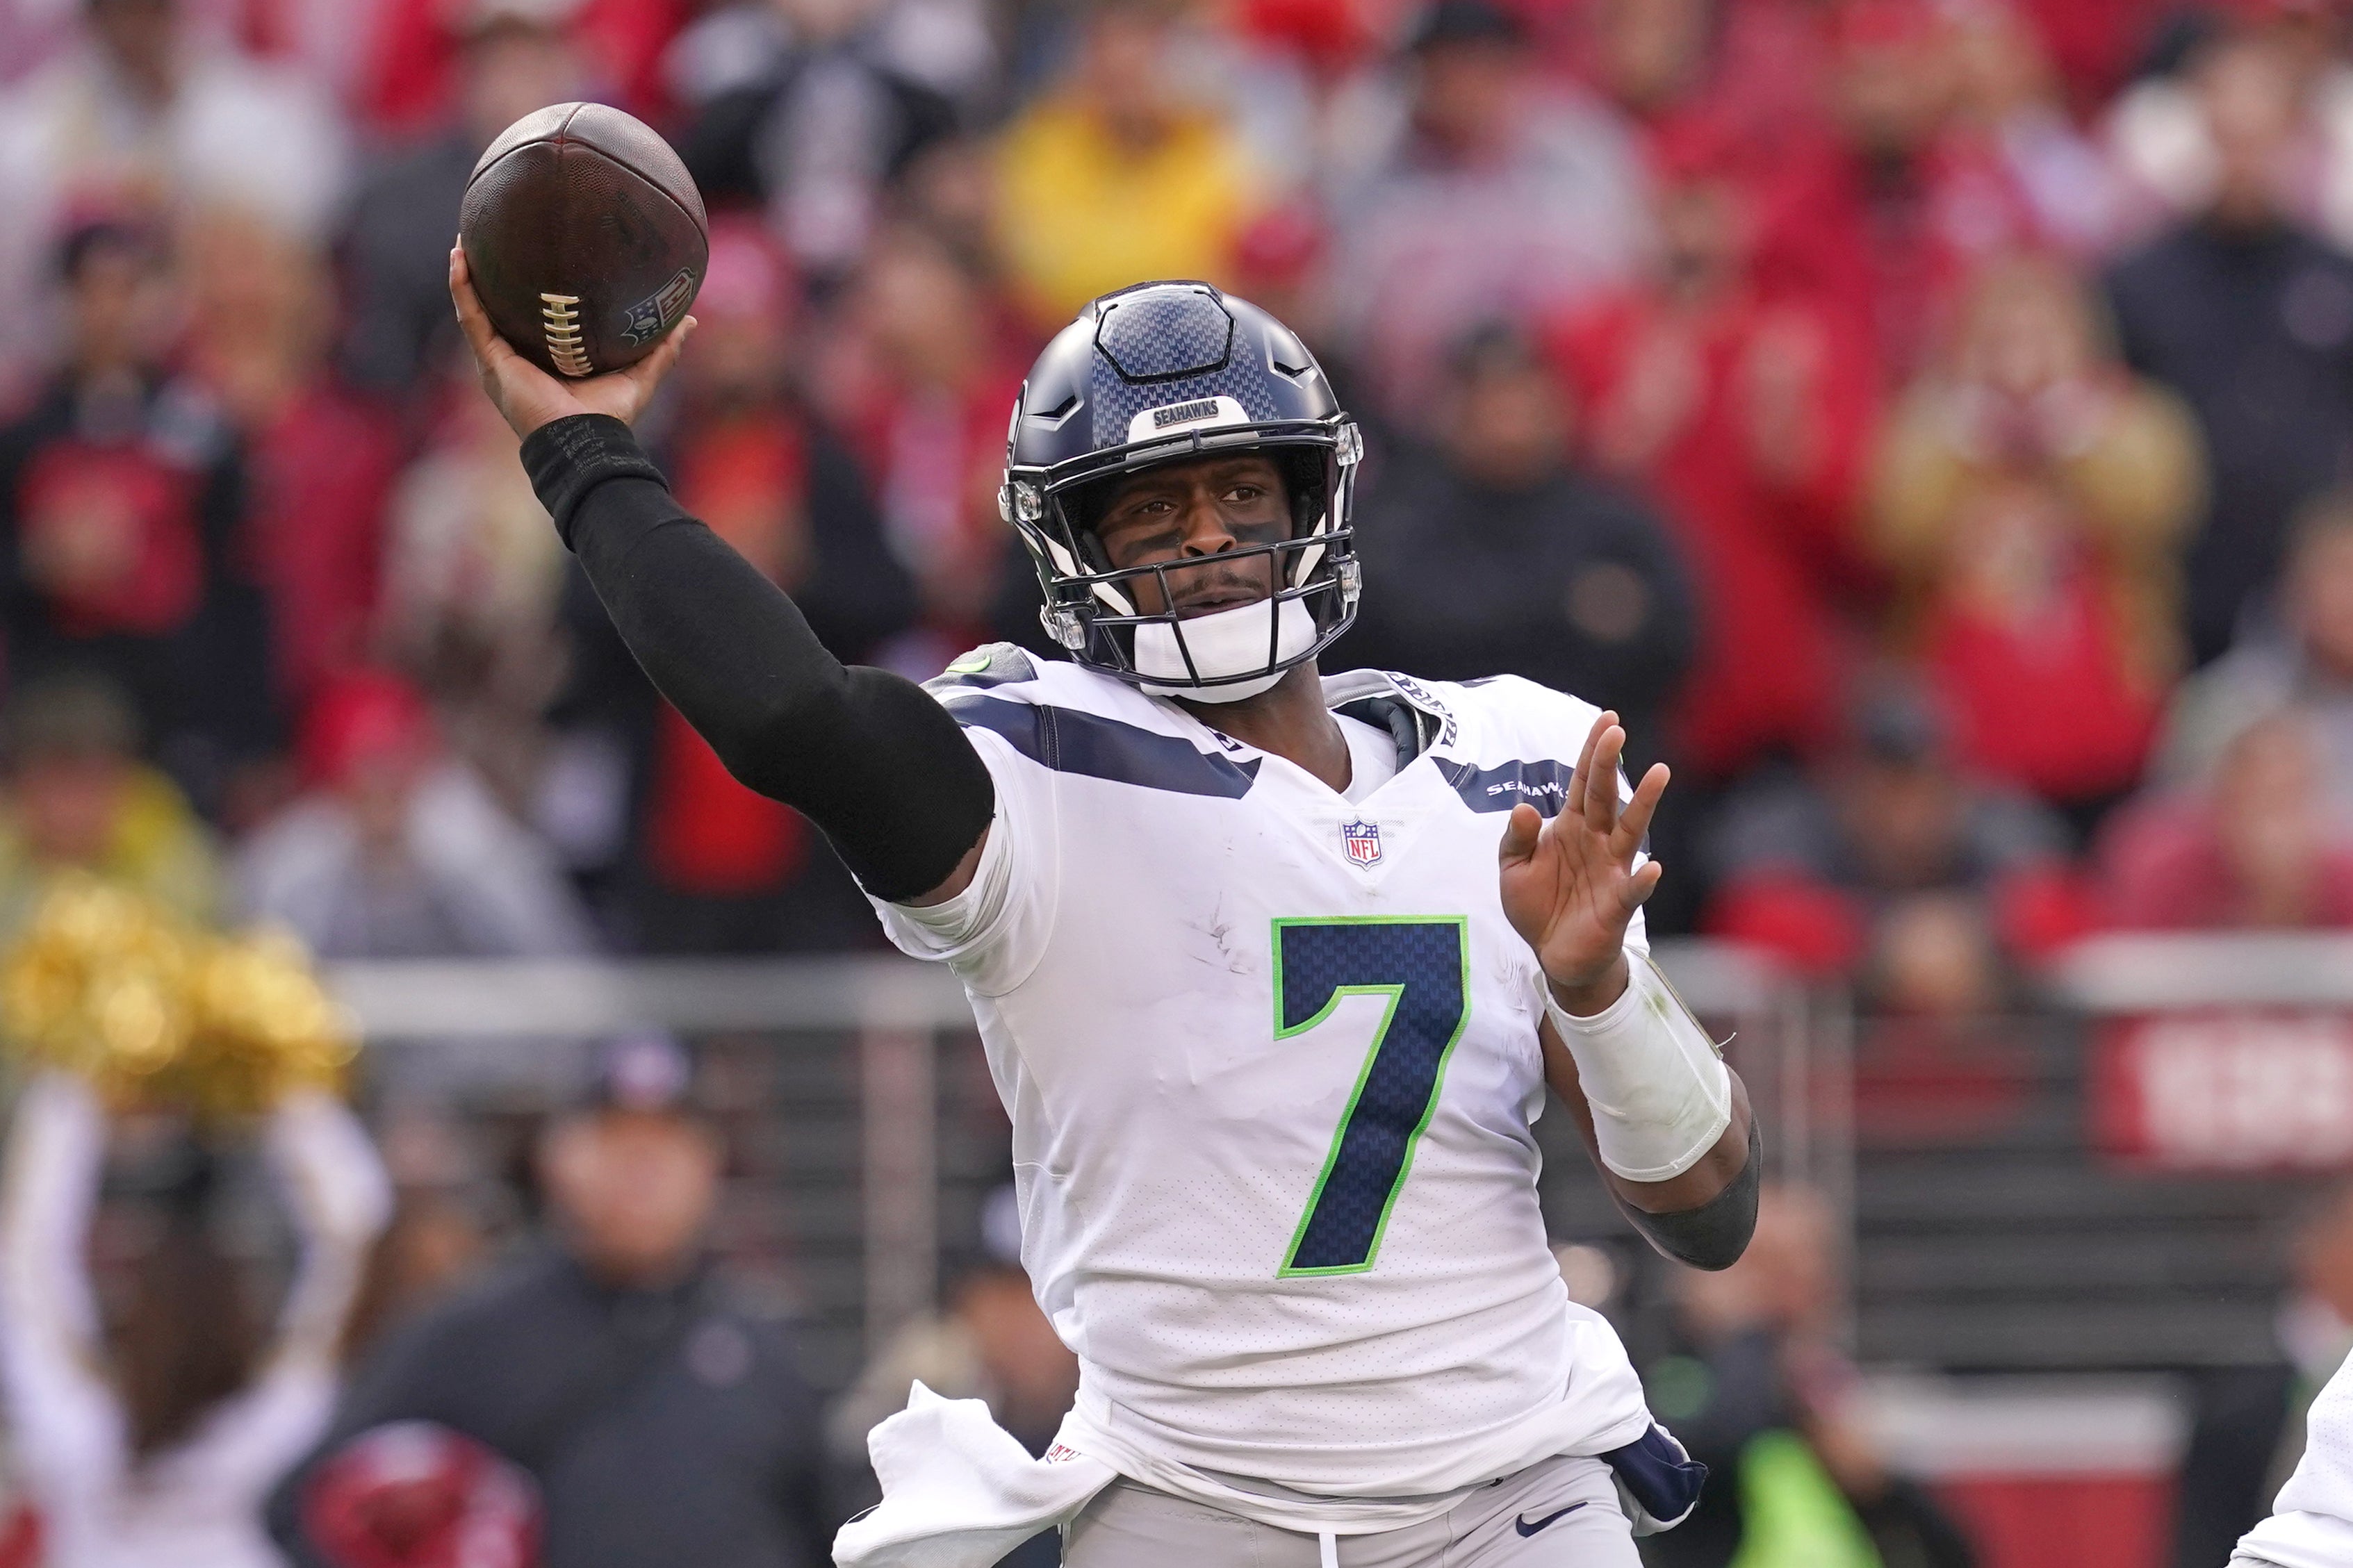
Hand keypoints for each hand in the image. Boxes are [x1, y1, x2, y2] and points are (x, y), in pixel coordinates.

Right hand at [448, 242, 694, 438]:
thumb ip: (661, 348)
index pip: (532, 321)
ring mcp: (499, 360)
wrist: (584, 440)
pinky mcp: (492, 360)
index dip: (528, 293)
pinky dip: (461, 287)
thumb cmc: (608, 417)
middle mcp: (517, 359)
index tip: (534, 259)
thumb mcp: (639, 375)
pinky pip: (470, 316)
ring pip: (476, 308)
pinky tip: (459, 257)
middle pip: (498, 311)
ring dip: (467, 275)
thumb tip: (690, 320)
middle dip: (490, 278)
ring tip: (463, 238)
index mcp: (544, 361)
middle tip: (491, 239)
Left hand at [1499, 711, 1668, 1012]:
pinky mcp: (1617, 905)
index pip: (1582, 782)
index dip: (1592, 752)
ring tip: (1659, 772)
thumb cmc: (1538, 905)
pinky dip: (1643, 879)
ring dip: (1642, 803)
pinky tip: (1652, 867)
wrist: (1553, 953)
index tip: (1607, 719)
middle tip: (1617, 730)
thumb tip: (1524, 807)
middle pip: (1604, 796)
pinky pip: (1632, 890)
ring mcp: (1611, 870)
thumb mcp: (1513, 869)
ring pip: (1629, 830)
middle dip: (1608, 763)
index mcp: (1570, 827)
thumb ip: (1515, 838)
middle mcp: (1596, 841)